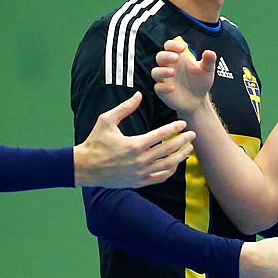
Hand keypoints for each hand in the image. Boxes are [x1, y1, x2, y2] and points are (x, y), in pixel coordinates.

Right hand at [73, 92, 191, 188]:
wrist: (85, 167)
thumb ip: (125, 108)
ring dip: (180, 156)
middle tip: (192, 135)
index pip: (161, 135)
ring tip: (189, 149)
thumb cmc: (95, 142)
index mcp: (134, 145)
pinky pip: (159, 177)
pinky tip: (175, 163)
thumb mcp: (106, 120)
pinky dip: (170, 170)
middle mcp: (140, 160)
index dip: (174, 128)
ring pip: (167, 165)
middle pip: (169, 150)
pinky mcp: (138, 182)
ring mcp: (140, 173)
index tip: (183, 123)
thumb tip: (139, 94)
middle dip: (183, 141)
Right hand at [151, 38, 216, 114]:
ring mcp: (164, 79)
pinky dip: (163, 87)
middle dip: (166, 56)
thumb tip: (209, 53)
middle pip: (160, 57)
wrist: (199, 100)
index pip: (169, 46)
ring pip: (155, 72)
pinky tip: (172, 88)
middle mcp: (168, 66)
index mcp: (177, 57)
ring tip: (172, 72)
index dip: (173, 44)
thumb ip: (209, 60)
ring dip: (162, 71)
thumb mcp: (207, 70)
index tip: (183, 47)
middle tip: (176, 57)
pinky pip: (158, 88)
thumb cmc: (200, 82)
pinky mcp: (163, 91)